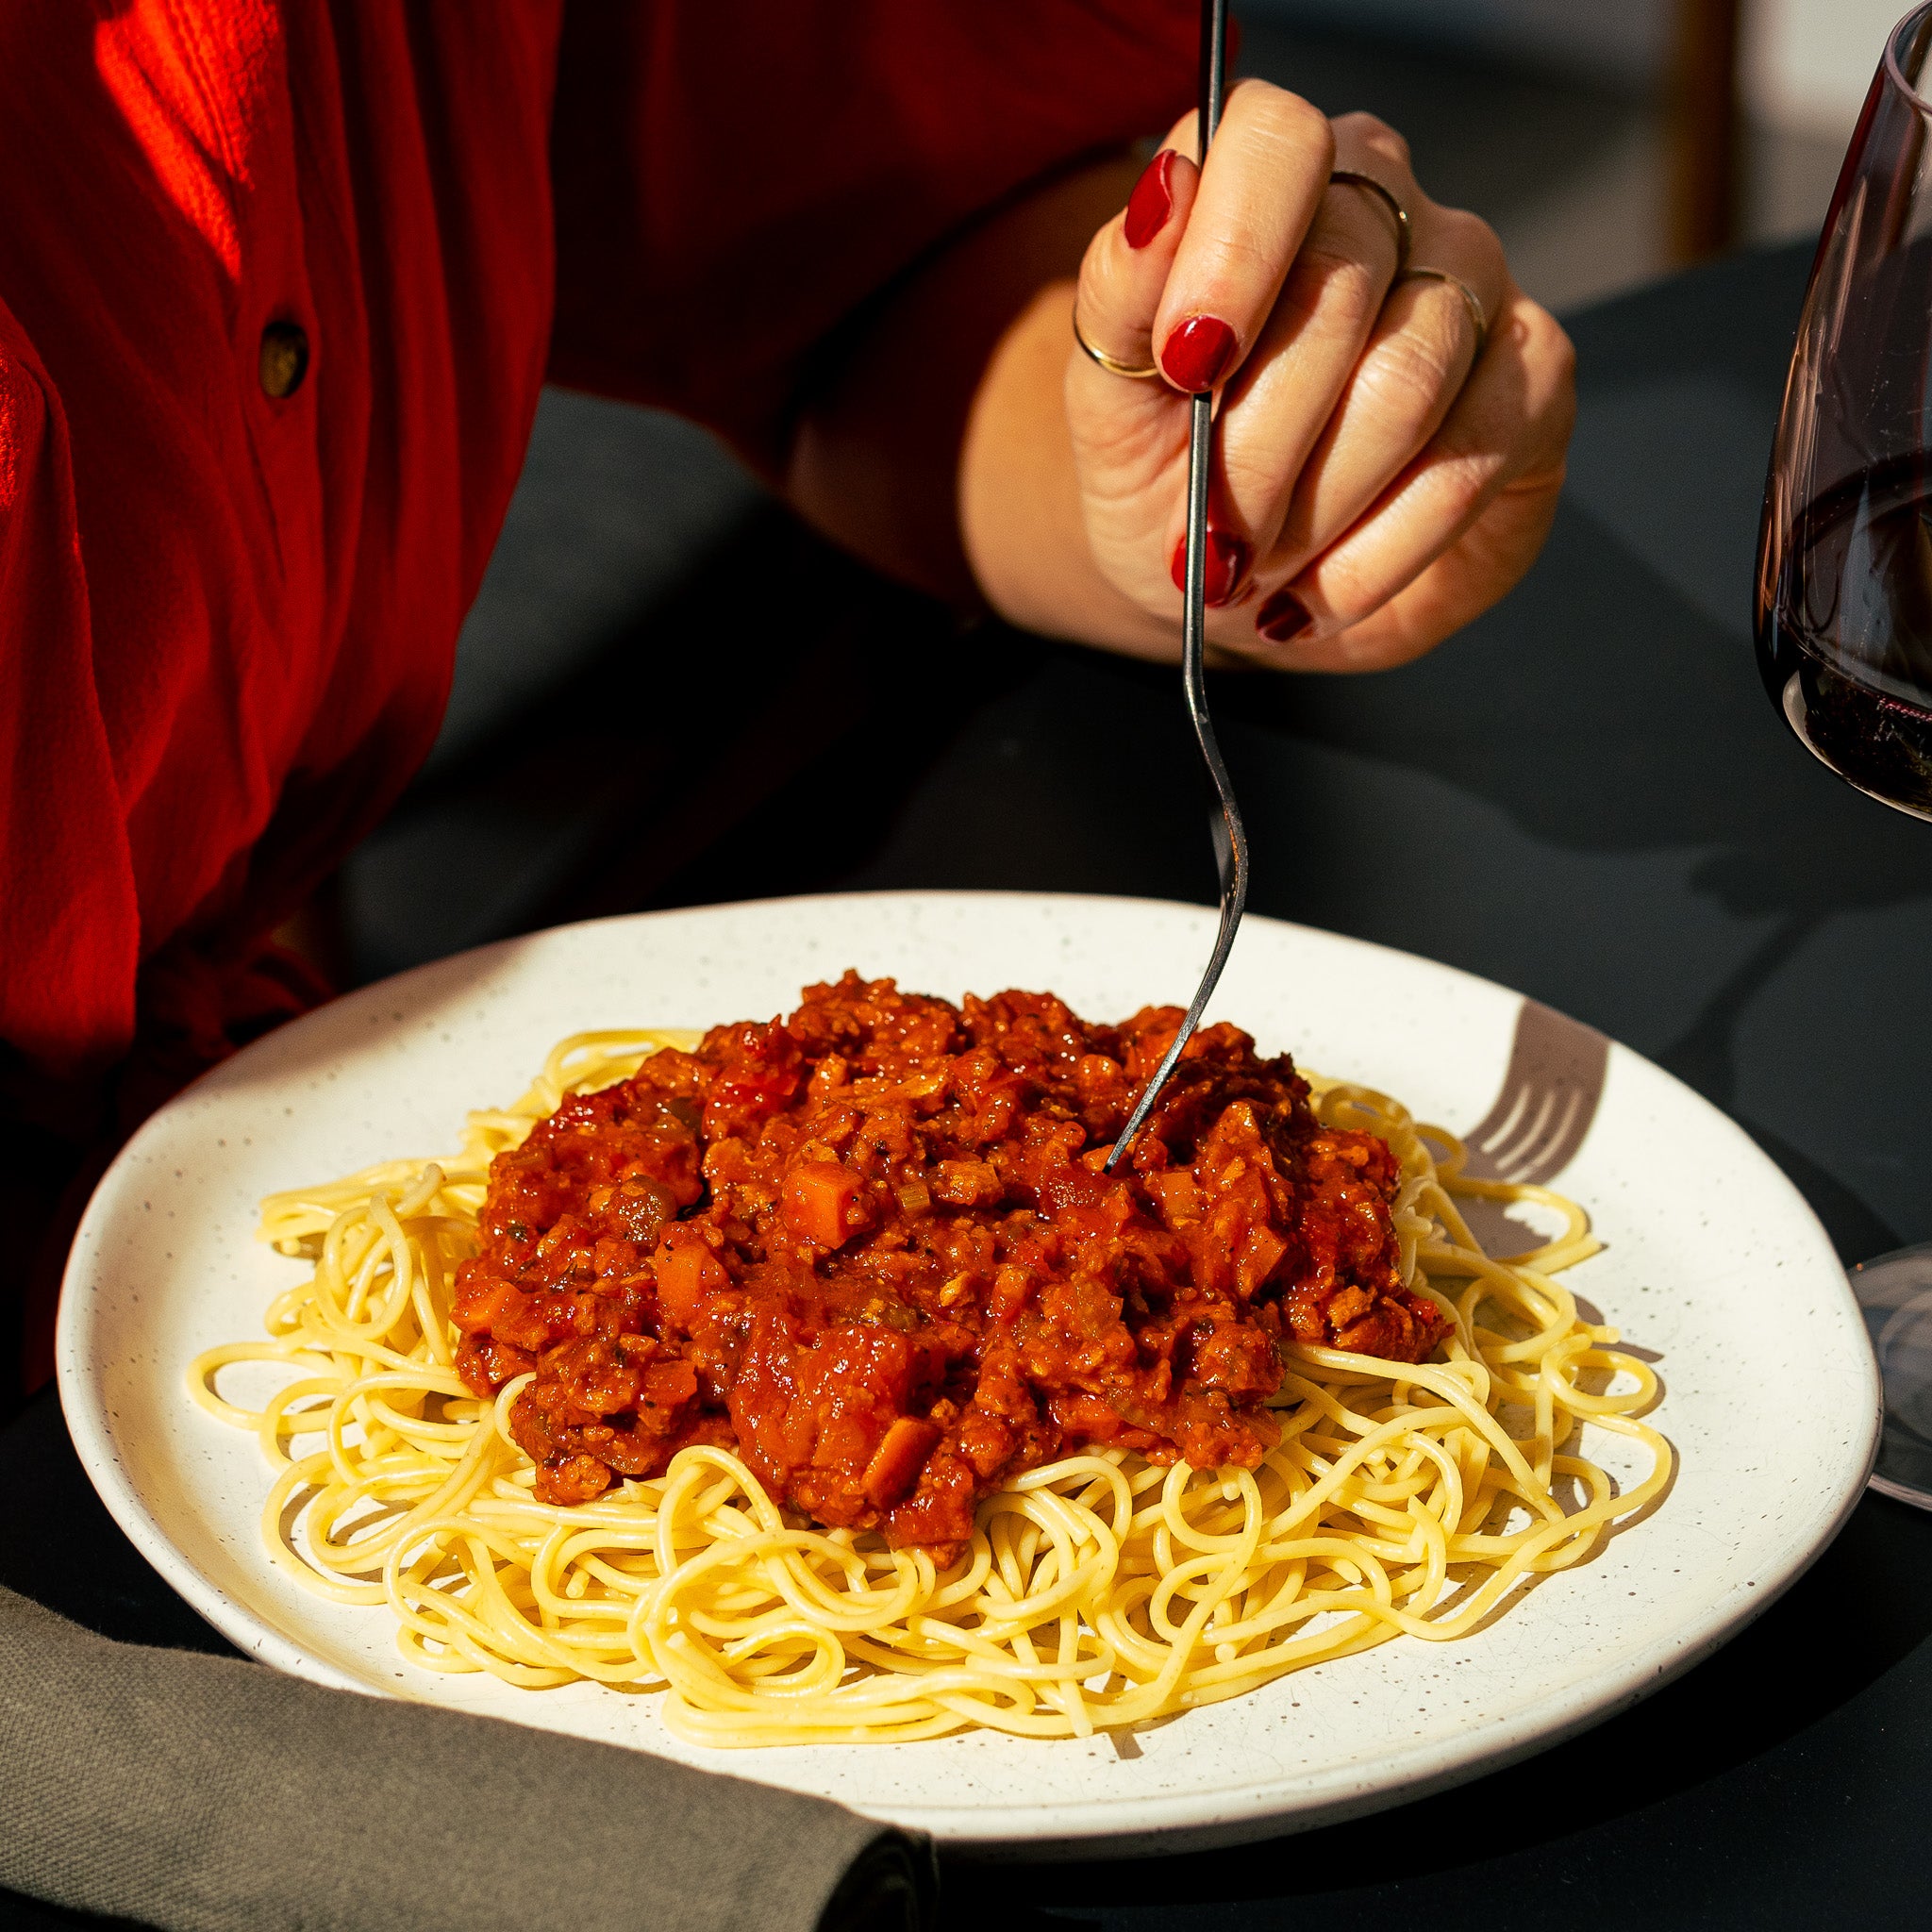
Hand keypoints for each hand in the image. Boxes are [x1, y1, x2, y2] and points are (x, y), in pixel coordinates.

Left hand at [1063, 85, 1574, 670]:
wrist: (1225, 576)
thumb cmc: (1160, 471)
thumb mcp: (1107, 401)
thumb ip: (1118, 295)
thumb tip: (1162, 189)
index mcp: (1271, 178)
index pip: (1277, 140)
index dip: (1234, 252)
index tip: (1190, 366)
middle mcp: (1388, 204)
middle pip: (1339, 290)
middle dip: (1256, 447)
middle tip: (1210, 540)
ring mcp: (1475, 285)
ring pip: (1408, 383)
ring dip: (1312, 509)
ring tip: (1257, 567)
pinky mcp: (1534, 380)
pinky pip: (1468, 464)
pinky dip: (1373, 556)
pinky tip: (1316, 593)